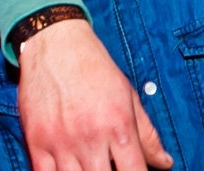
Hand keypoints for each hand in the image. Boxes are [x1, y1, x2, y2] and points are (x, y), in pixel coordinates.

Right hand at [19, 19, 173, 170]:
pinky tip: (70, 169)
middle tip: (111, 166)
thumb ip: (147, 135)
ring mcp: (62, 142)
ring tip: (92, 166)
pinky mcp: (37, 143)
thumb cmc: (96, 69)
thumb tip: (166, 163)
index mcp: (119, 125)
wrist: (56, 46)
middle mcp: (91, 137)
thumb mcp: (129, 97)